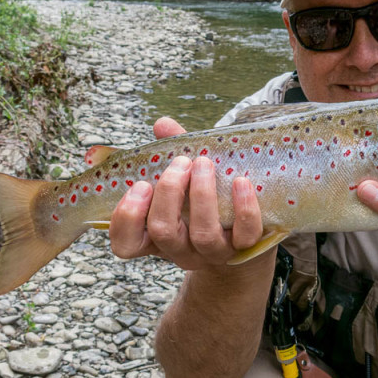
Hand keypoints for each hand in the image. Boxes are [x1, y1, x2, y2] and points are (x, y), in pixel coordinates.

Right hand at [109, 117, 264, 269]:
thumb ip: (173, 152)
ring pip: (203, 234)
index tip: (141, 184)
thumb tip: (163, 124)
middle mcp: (182, 250)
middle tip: (180, 163)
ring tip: (204, 163)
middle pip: (163, 232)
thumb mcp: (187, 181)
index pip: (126, 244)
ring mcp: (214, 253)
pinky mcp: (247, 249)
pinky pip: (245, 235)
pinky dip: (244, 208)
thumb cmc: (208, 204)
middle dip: (168, 193)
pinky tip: (241, 182)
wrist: (251, 239)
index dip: (126, 218)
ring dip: (202, 195)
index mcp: (158, 237)